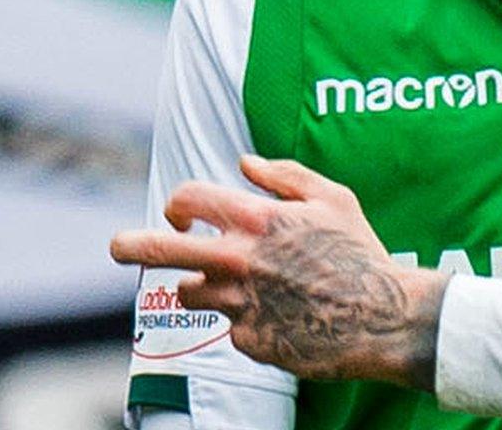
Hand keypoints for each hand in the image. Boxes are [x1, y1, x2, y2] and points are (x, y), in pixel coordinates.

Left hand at [111, 154, 445, 390]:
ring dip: (202, 284)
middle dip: (129, 244)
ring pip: (189, 290)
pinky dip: (244, 315)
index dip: (179, 201)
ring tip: (235, 285)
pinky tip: (280, 312)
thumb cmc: (361, 253)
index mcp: (259, 220)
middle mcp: (239, 260)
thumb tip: (245, 163)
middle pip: (159, 249)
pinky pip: (228, 323)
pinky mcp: (246, 339)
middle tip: (118, 246)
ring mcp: (239, 302)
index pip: (190, 198)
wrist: (383, 316)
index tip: (181, 212)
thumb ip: (286, 176)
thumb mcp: (336, 199)